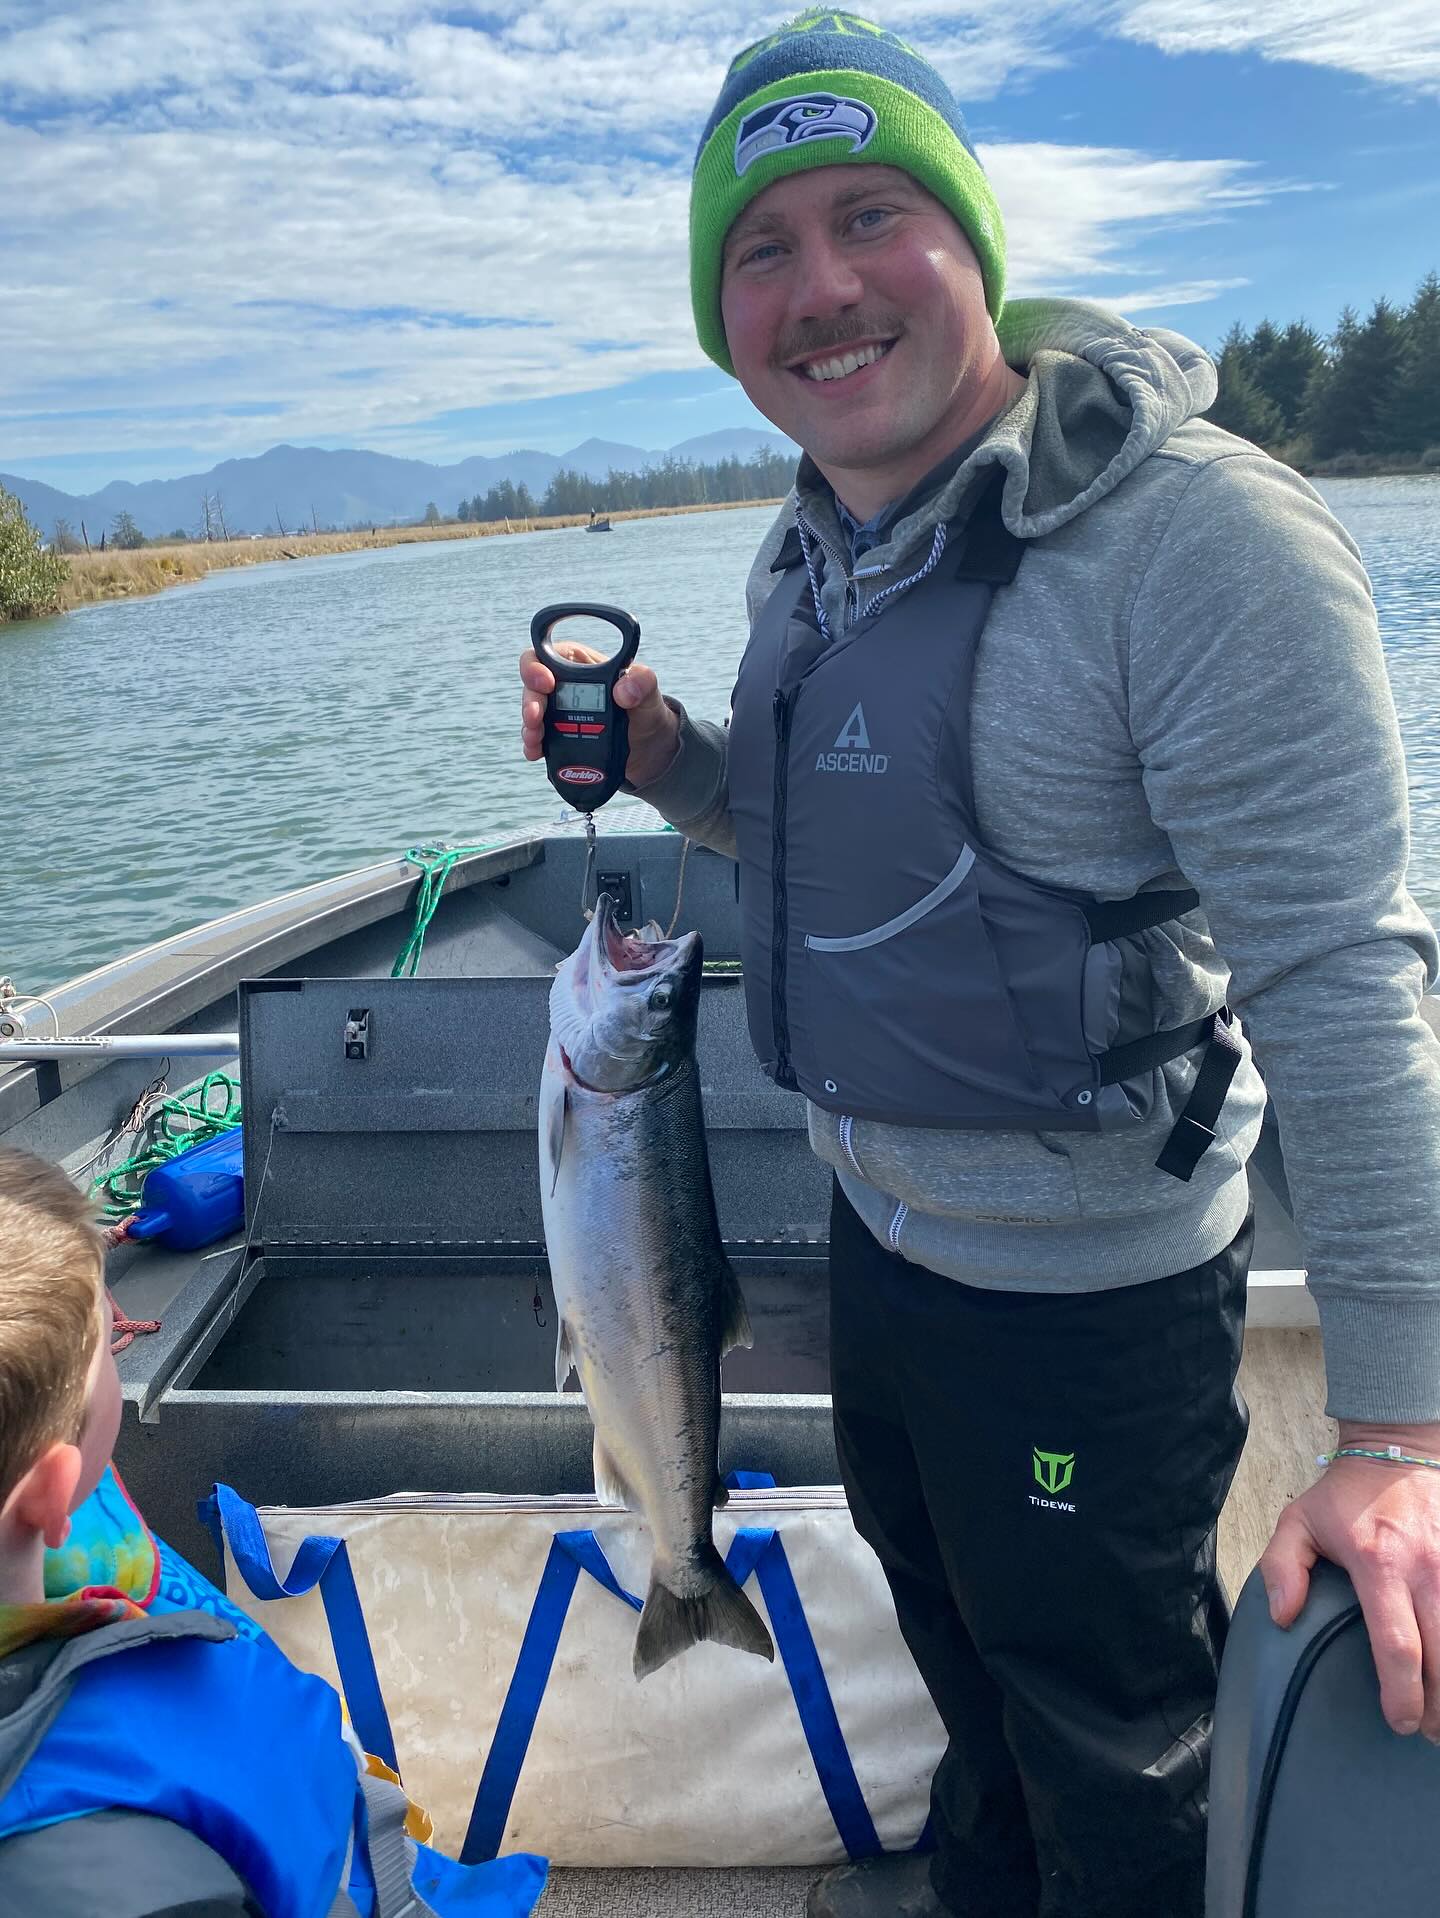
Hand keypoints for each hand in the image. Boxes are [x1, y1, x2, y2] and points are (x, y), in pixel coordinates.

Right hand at [519, 642, 680, 789]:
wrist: (648, 748)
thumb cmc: (646, 711)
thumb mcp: (650, 694)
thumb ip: (643, 683)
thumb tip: (624, 689)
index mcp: (579, 663)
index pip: (546, 654)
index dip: (536, 665)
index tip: (546, 682)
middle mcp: (562, 685)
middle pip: (532, 686)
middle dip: (530, 701)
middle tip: (536, 717)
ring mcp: (557, 713)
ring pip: (531, 714)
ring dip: (529, 727)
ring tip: (535, 739)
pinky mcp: (557, 737)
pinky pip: (538, 740)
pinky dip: (533, 746)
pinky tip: (535, 752)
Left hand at [1258, 1420, 1439, 1737]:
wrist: (1399, 1449)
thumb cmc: (1346, 1494)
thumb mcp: (1299, 1520)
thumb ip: (1282, 1567)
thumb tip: (1283, 1617)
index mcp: (1379, 1565)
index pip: (1397, 1646)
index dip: (1402, 1694)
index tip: (1399, 1720)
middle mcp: (1426, 1570)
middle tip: (1428, 1731)